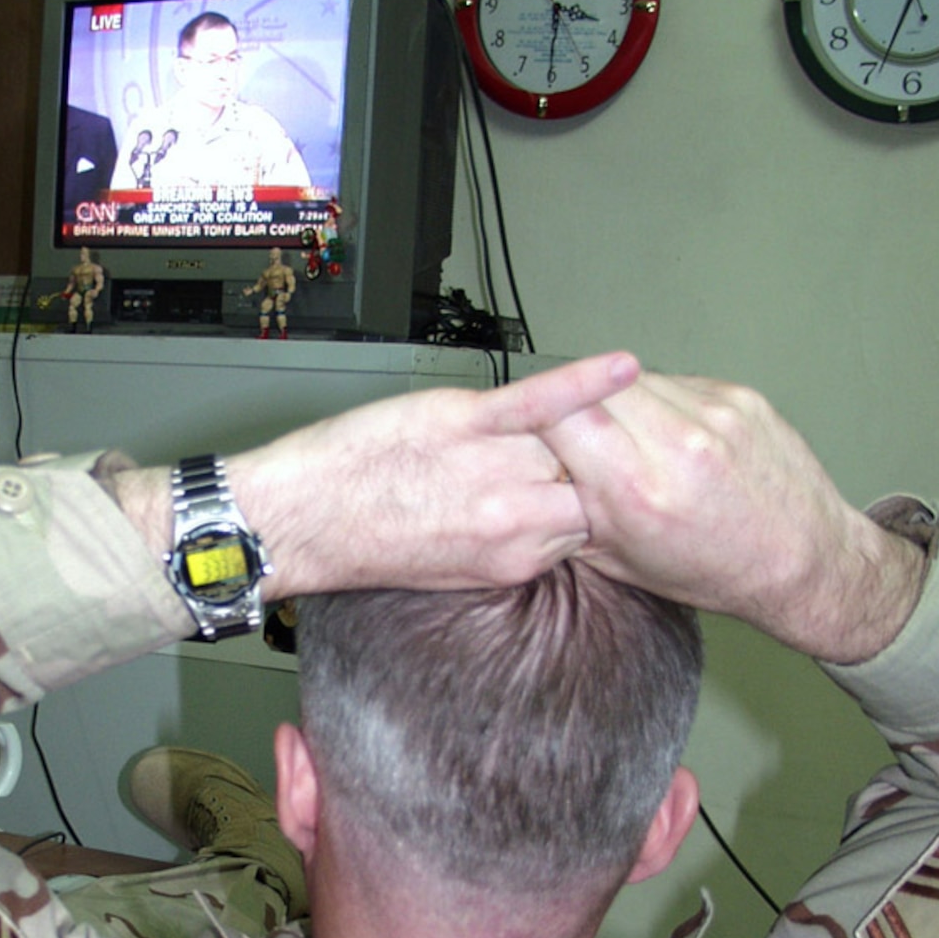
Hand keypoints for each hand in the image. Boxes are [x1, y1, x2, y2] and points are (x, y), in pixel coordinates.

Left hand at [227, 349, 639, 593]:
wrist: (300, 522)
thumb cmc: (362, 545)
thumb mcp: (453, 571)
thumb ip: (506, 546)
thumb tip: (540, 525)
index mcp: (515, 558)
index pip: (590, 526)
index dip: (603, 503)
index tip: (616, 489)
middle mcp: (514, 518)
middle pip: (596, 486)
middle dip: (613, 467)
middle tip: (638, 442)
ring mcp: (492, 469)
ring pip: (576, 443)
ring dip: (603, 423)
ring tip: (637, 402)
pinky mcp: (464, 424)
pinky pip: (537, 403)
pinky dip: (582, 382)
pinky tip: (622, 367)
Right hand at [542, 373, 925, 660]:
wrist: (800, 559)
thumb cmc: (714, 570)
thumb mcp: (621, 559)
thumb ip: (573, 509)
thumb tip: (533, 470)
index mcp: (638, 492)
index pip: (560, 416)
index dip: (540, 417)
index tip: (532, 427)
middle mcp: (677, 445)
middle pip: (593, 387)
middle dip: (575, 405)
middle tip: (573, 430)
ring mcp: (713, 414)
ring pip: (633, 379)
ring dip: (616, 400)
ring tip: (625, 436)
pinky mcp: (738, 396)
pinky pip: (676, 383)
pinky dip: (660, 403)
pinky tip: (667, 434)